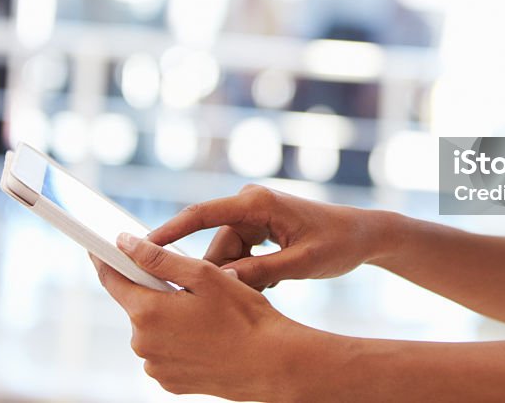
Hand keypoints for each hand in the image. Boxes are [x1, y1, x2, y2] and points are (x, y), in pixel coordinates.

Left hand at [92, 233, 313, 400]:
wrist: (270, 363)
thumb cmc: (243, 316)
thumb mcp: (203, 275)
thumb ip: (158, 259)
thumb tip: (124, 243)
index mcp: (148, 312)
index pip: (111, 279)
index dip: (104, 259)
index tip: (98, 246)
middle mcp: (143, 344)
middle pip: (137, 305)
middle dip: (156, 291)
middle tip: (190, 286)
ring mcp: (155, 366)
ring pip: (152, 329)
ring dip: (169, 317)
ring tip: (206, 315)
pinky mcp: (169, 382)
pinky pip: (164, 351)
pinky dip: (177, 340)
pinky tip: (205, 336)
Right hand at [148, 184, 389, 289]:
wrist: (363, 234)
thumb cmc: (337, 244)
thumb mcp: (301, 263)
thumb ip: (262, 272)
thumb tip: (222, 283)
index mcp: (257, 202)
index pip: (202, 214)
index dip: (169, 231)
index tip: (141, 246)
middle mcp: (250, 203)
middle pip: (215, 243)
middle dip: (219, 275)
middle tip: (230, 302)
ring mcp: (254, 214)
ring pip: (226, 254)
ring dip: (239, 278)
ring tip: (269, 289)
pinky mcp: (259, 227)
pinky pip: (239, 254)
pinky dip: (248, 274)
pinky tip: (272, 284)